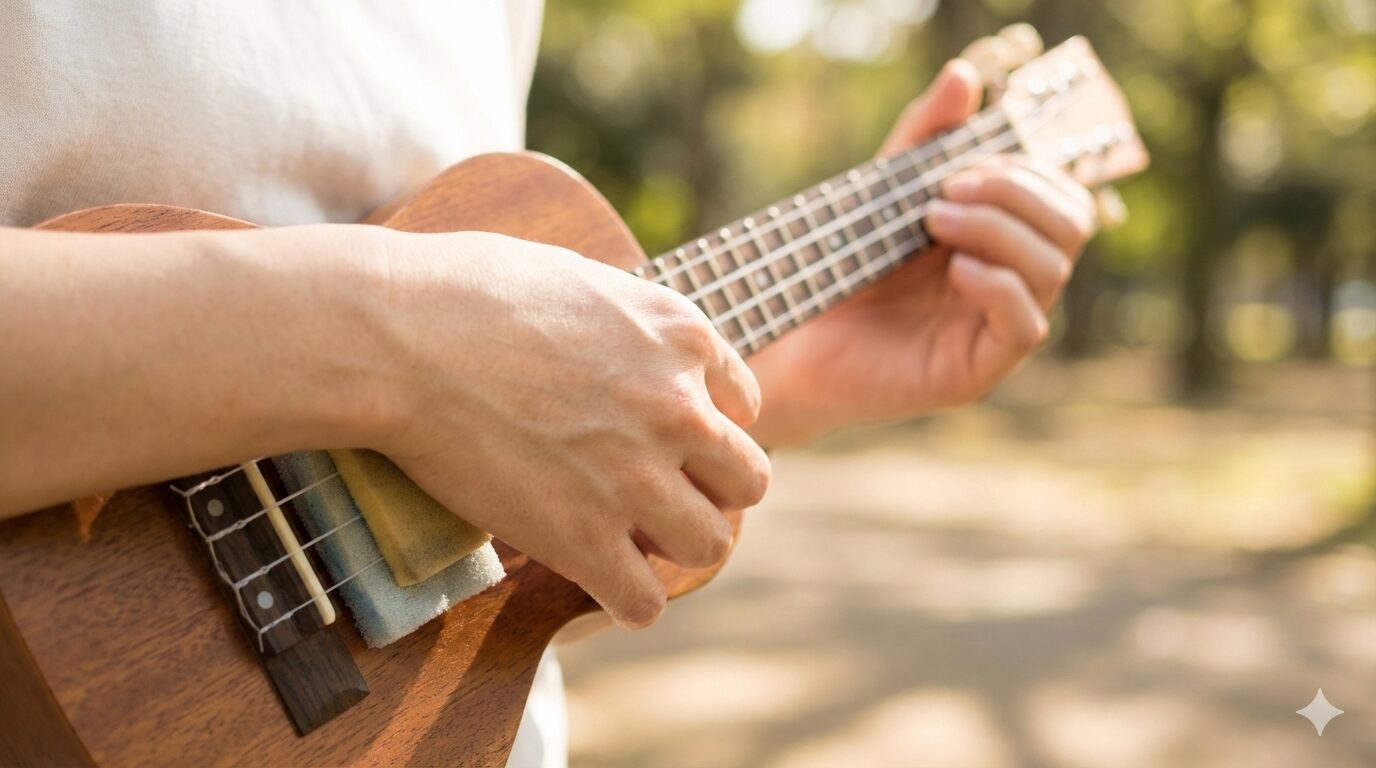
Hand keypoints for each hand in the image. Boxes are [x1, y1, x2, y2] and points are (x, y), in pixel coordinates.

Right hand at [370, 231, 769, 627]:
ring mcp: (636, 476)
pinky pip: (644, 602)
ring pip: (711, 544)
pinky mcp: (583, 537)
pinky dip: (627, 602)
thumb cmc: (465, 291)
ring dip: (676, 548)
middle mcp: (678, 408)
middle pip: (749, 481)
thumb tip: (631, 343)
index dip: (706, 428)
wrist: (397, 337)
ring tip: (635, 544)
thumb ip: (629, 319)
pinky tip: (602, 586)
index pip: (743, 404)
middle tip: (662, 495)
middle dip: (710, 491)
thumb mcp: (579, 276)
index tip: (667, 442)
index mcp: (680, 335)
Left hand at [748, 60, 1096, 445]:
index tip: (958, 166)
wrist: (799, 342)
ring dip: (998, 230)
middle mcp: (1014, 281)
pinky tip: (955, 269)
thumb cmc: (846, 269)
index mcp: (1005, 240)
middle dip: (1016, 194)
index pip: (1062, 196)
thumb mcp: (886, 191)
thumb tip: (963, 76)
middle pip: (1071, 226)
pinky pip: (1026, 327)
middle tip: (946, 191)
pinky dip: (998, 287)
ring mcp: (998, 328)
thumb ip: (924, 137)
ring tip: (933, 222)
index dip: (1026, 171)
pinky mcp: (978, 370)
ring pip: (1052, 269)